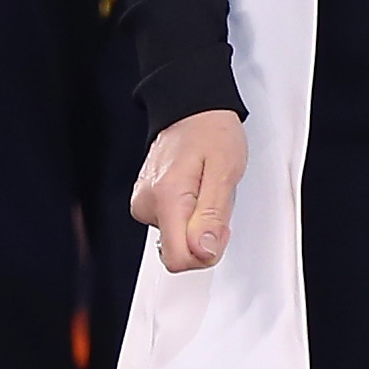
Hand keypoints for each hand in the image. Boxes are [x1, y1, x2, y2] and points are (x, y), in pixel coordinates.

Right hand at [132, 109, 247, 272]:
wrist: (192, 110)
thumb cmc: (211, 133)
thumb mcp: (225, 172)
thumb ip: (213, 216)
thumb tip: (203, 251)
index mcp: (166, 198)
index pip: (177, 258)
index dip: (204, 254)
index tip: (218, 231)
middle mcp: (147, 204)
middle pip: (177, 252)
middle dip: (205, 237)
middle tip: (218, 203)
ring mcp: (144, 204)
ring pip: (176, 240)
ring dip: (199, 224)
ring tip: (208, 191)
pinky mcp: (146, 203)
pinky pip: (172, 226)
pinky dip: (189, 216)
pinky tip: (197, 192)